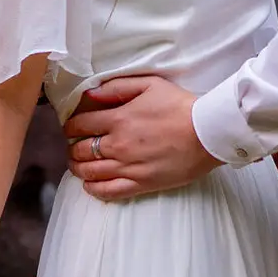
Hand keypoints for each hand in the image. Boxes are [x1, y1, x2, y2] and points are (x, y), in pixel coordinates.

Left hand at [62, 75, 220, 201]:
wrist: (207, 133)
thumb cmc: (180, 106)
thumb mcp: (149, 85)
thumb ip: (117, 87)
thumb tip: (90, 92)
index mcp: (118, 119)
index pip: (80, 125)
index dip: (70, 126)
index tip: (71, 128)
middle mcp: (118, 145)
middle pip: (80, 151)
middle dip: (72, 148)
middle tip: (74, 147)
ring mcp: (128, 167)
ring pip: (90, 173)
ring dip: (78, 168)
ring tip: (78, 165)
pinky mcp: (141, 184)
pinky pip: (108, 191)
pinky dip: (93, 189)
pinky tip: (90, 185)